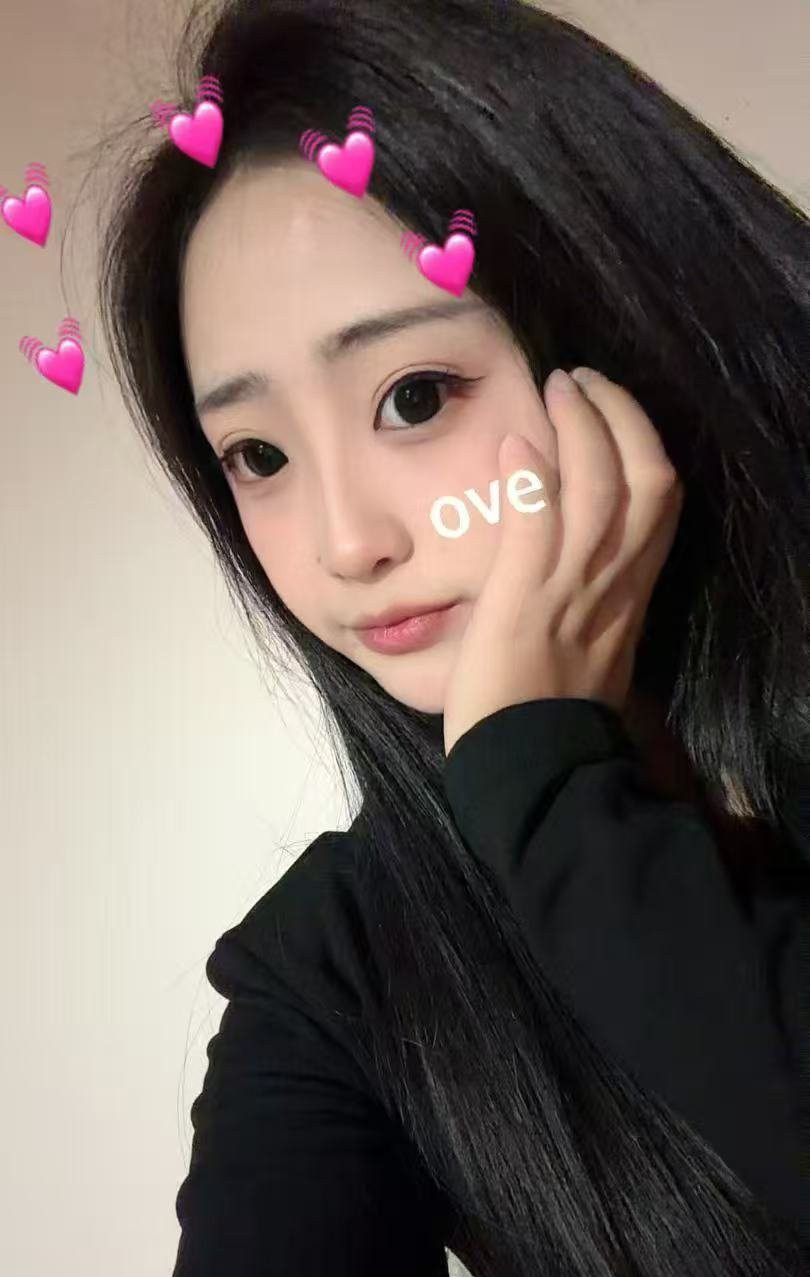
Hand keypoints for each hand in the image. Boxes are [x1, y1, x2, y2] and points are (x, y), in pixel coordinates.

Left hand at [442, 367, 683, 758]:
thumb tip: (570, 547)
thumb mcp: (590, 642)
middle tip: (578, 378)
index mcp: (631, 592)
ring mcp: (571, 588)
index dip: (641, 440)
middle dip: (618, 415)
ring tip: (555, 387)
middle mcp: (613, 581)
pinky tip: (515, 440)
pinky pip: (537, 524)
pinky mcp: (524, 600)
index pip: (660, 499)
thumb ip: (590, 592)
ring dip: (578, 426)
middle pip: (644, 478)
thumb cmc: (551, 713)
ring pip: (598, 487)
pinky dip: (531, 477)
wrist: (534, 770)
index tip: (608, 407)